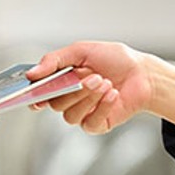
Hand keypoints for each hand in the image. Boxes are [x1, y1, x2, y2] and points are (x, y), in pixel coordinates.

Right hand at [28, 41, 174, 135]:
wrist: (143, 73)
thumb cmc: (115, 60)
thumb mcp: (83, 51)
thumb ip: (55, 60)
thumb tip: (32, 73)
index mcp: (61, 80)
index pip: (37, 92)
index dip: (32, 95)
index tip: (33, 92)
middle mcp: (69, 98)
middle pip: (55, 103)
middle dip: (74, 90)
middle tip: (94, 77)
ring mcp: (82, 112)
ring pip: (70, 115)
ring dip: (89, 97)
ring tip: (106, 83)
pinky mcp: (96, 124)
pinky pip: (89, 123)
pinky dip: (101, 107)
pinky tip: (112, 94)